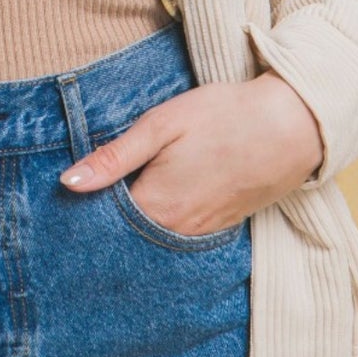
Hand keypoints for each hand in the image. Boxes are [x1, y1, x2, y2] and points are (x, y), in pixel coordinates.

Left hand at [57, 72, 324, 233]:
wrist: (293, 126)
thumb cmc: (223, 116)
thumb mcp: (161, 125)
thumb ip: (114, 158)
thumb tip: (68, 183)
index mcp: (155, 205)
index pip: (102, 223)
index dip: (82, 212)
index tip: (64, 202)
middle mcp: (177, 230)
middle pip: (127, 237)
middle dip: (106, 225)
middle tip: (85, 207)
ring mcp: (203, 232)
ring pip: (154, 240)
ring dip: (135, 228)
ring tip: (117, 207)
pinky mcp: (223, 225)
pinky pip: (181, 237)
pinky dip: (164, 228)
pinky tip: (159, 208)